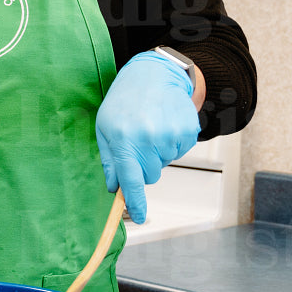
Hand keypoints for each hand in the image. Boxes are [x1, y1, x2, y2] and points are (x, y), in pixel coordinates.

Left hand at [94, 52, 199, 223]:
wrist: (154, 75)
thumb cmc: (125, 101)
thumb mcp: (105, 128)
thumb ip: (110, 160)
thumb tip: (114, 187)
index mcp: (123, 138)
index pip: (130, 180)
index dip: (135, 201)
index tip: (138, 216)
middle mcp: (148, 138)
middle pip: (149, 175)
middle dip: (143, 166)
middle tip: (138, 142)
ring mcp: (170, 135)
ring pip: (164, 164)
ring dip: (157, 153)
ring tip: (151, 128)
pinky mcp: (187, 131)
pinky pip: (178, 152)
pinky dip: (171, 144)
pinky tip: (164, 126)